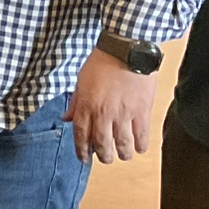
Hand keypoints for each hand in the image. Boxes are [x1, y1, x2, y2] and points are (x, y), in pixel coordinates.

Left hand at [64, 46, 156, 162]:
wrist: (126, 50)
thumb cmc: (102, 62)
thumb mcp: (81, 80)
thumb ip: (75, 102)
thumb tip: (66, 118)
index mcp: (86, 105)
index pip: (81, 135)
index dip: (81, 150)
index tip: (83, 158)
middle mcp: (103, 113)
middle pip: (102, 144)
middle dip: (103, 156)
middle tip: (105, 157)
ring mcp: (123, 114)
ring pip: (122, 144)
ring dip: (122, 154)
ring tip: (122, 155)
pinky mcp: (142, 111)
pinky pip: (142, 136)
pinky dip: (140, 145)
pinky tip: (139, 147)